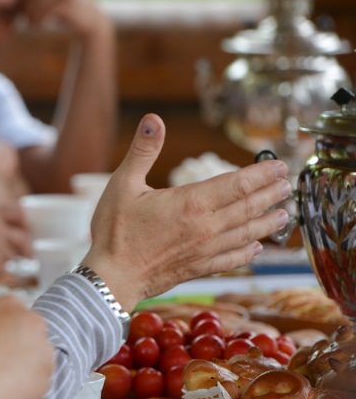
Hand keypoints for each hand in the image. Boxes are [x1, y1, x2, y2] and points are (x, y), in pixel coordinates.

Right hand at [0, 201, 31, 281]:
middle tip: (23, 261)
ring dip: (14, 265)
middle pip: (24, 238)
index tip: (25, 237)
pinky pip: (9, 271)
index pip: (21, 214)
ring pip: (18, 256)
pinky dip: (4, 275)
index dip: (25, 227)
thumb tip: (17, 232)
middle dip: (25, 251)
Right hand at [0, 296, 52, 398]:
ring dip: (27, 365)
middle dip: (22, 343)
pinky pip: (39, 381)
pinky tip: (8, 391)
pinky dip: (28, 386)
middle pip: (32, 331)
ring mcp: (43, 350)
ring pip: (39, 357)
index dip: (7, 326)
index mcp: (9, 305)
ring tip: (2, 379)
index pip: (15, 310)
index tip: (0, 338)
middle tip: (2, 360)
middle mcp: (32, 323)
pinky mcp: (47, 376)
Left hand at [21, 0, 110, 39]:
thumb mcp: (55, 1)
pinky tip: (40, 25)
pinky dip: (39, 19)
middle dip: (27, 7)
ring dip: (32, 15)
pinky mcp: (68, 1)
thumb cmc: (70, 15)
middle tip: (27, 20)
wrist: (95, 25)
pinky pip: (44, 10)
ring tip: (33, 24)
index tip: (23, 12)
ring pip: (37, 1)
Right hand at [82, 114, 289, 310]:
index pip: (238, 184)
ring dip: (267, 222)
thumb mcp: (122, 184)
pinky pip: (232, 259)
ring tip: (283, 214)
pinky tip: (256, 248)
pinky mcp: (199, 268)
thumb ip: (142, 151)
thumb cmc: (114, 231)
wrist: (111, 278)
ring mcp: (205, 250)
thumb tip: (153, 120)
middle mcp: (206, 227)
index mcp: (191, 203)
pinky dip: (248, 252)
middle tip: (287, 186)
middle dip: (271, 195)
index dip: (261, 174)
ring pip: (246, 234)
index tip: (278, 166)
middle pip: (248, 208)